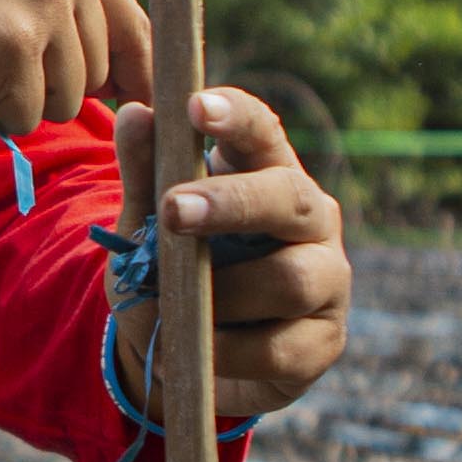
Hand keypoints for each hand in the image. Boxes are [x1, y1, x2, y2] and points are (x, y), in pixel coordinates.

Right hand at [0, 0, 153, 124]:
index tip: (136, 105)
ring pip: (69, 100)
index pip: (135, 24)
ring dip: (20, 101)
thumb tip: (131, 84)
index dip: (137, 74)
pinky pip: (27, 118)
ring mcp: (43, 1)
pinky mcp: (14, 46)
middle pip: (103, 71)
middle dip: (51, 86)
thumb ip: (67, 12)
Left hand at [115, 87, 349, 422]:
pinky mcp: (324, 340)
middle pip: (287, 198)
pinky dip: (226, 352)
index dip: (235, 117)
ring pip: (290, 279)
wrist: (191, 354)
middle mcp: (310, 219)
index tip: (196, 106)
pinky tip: (191, 354)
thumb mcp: (148, 227)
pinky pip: (280, 347)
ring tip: (173, 310)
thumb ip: (144, 176)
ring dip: (224, 295)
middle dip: (230, 203)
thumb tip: (134, 116)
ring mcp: (327, 278)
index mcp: (267, 174)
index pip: (262, 131)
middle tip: (172, 211)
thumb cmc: (177, 271)